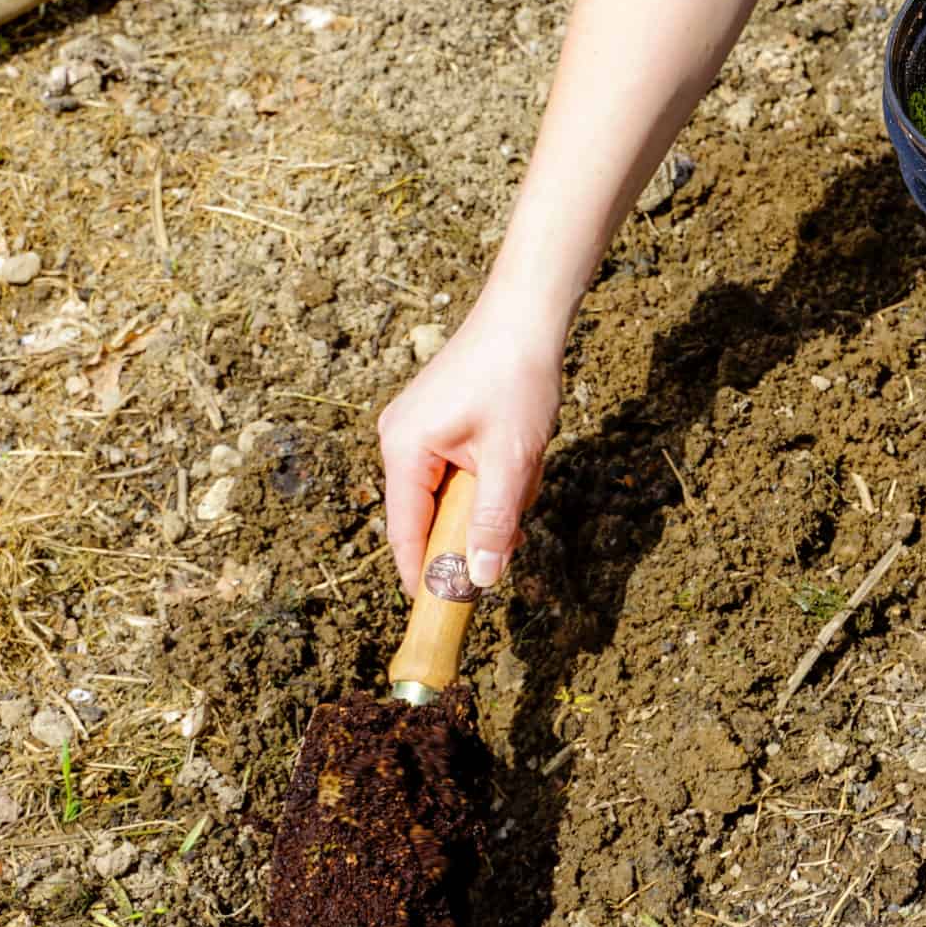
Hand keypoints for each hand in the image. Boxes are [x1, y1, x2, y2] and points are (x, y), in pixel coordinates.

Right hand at [376, 300, 562, 596]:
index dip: (424, 574)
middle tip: (514, 515)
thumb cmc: (516, 378)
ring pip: (453, 492)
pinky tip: (519, 450)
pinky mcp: (438, 421)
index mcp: (404, 448)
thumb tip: (479, 579)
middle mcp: (398, 439)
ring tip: (524, 458)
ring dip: (493, 493)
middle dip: (476, 521)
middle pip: (431, 513)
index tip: (441, 612)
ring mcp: (416, 428)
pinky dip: (493, 472)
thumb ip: (493, 522)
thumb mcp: (511, 459)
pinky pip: (461, 469)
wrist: (526, 314)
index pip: (405, 532)